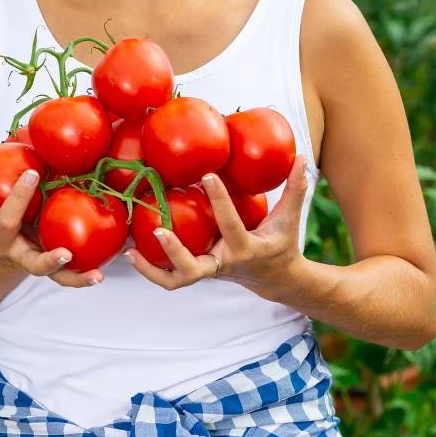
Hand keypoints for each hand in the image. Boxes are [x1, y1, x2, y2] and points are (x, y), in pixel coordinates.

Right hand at [0, 169, 103, 287]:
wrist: (0, 250)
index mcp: (0, 239)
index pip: (6, 220)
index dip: (17, 198)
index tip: (32, 174)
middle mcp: (20, 256)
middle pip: (34, 265)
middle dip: (49, 261)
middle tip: (66, 253)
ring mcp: (39, 263)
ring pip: (57, 278)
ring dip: (76, 278)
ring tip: (96, 277)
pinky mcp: (56, 267)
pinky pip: (70, 275)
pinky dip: (85, 277)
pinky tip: (102, 271)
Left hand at [124, 155, 309, 292]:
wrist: (276, 279)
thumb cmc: (281, 243)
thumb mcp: (290, 218)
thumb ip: (295, 188)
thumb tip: (303, 157)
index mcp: (246, 249)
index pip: (231, 224)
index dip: (220, 200)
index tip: (208, 175)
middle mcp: (223, 263)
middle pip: (196, 268)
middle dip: (177, 251)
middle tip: (160, 229)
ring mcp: (208, 272)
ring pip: (178, 279)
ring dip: (153, 268)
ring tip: (132, 250)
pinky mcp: (197, 274)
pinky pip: (170, 278)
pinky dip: (150, 270)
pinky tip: (132, 252)